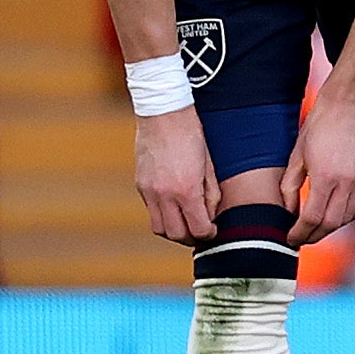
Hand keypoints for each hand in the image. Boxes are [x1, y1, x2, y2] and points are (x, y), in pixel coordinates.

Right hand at [133, 106, 219, 244]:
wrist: (164, 115)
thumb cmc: (192, 136)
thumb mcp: (210, 166)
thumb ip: (211, 195)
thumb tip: (212, 216)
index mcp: (186, 190)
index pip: (197, 229)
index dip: (209, 235)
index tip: (214, 231)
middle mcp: (164, 195)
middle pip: (175, 235)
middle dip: (190, 238)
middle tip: (201, 232)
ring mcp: (148, 191)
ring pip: (158, 228)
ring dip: (174, 231)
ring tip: (187, 223)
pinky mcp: (140, 185)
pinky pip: (150, 211)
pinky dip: (163, 215)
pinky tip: (174, 207)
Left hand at [282, 98, 354, 244]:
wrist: (347, 108)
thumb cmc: (319, 129)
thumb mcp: (296, 158)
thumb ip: (290, 189)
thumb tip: (287, 212)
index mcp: (326, 176)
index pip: (312, 218)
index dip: (299, 233)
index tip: (289, 238)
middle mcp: (347, 182)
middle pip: (331, 224)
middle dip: (313, 235)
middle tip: (300, 238)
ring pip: (346, 219)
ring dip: (329, 228)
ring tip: (314, 228)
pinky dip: (344, 218)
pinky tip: (332, 215)